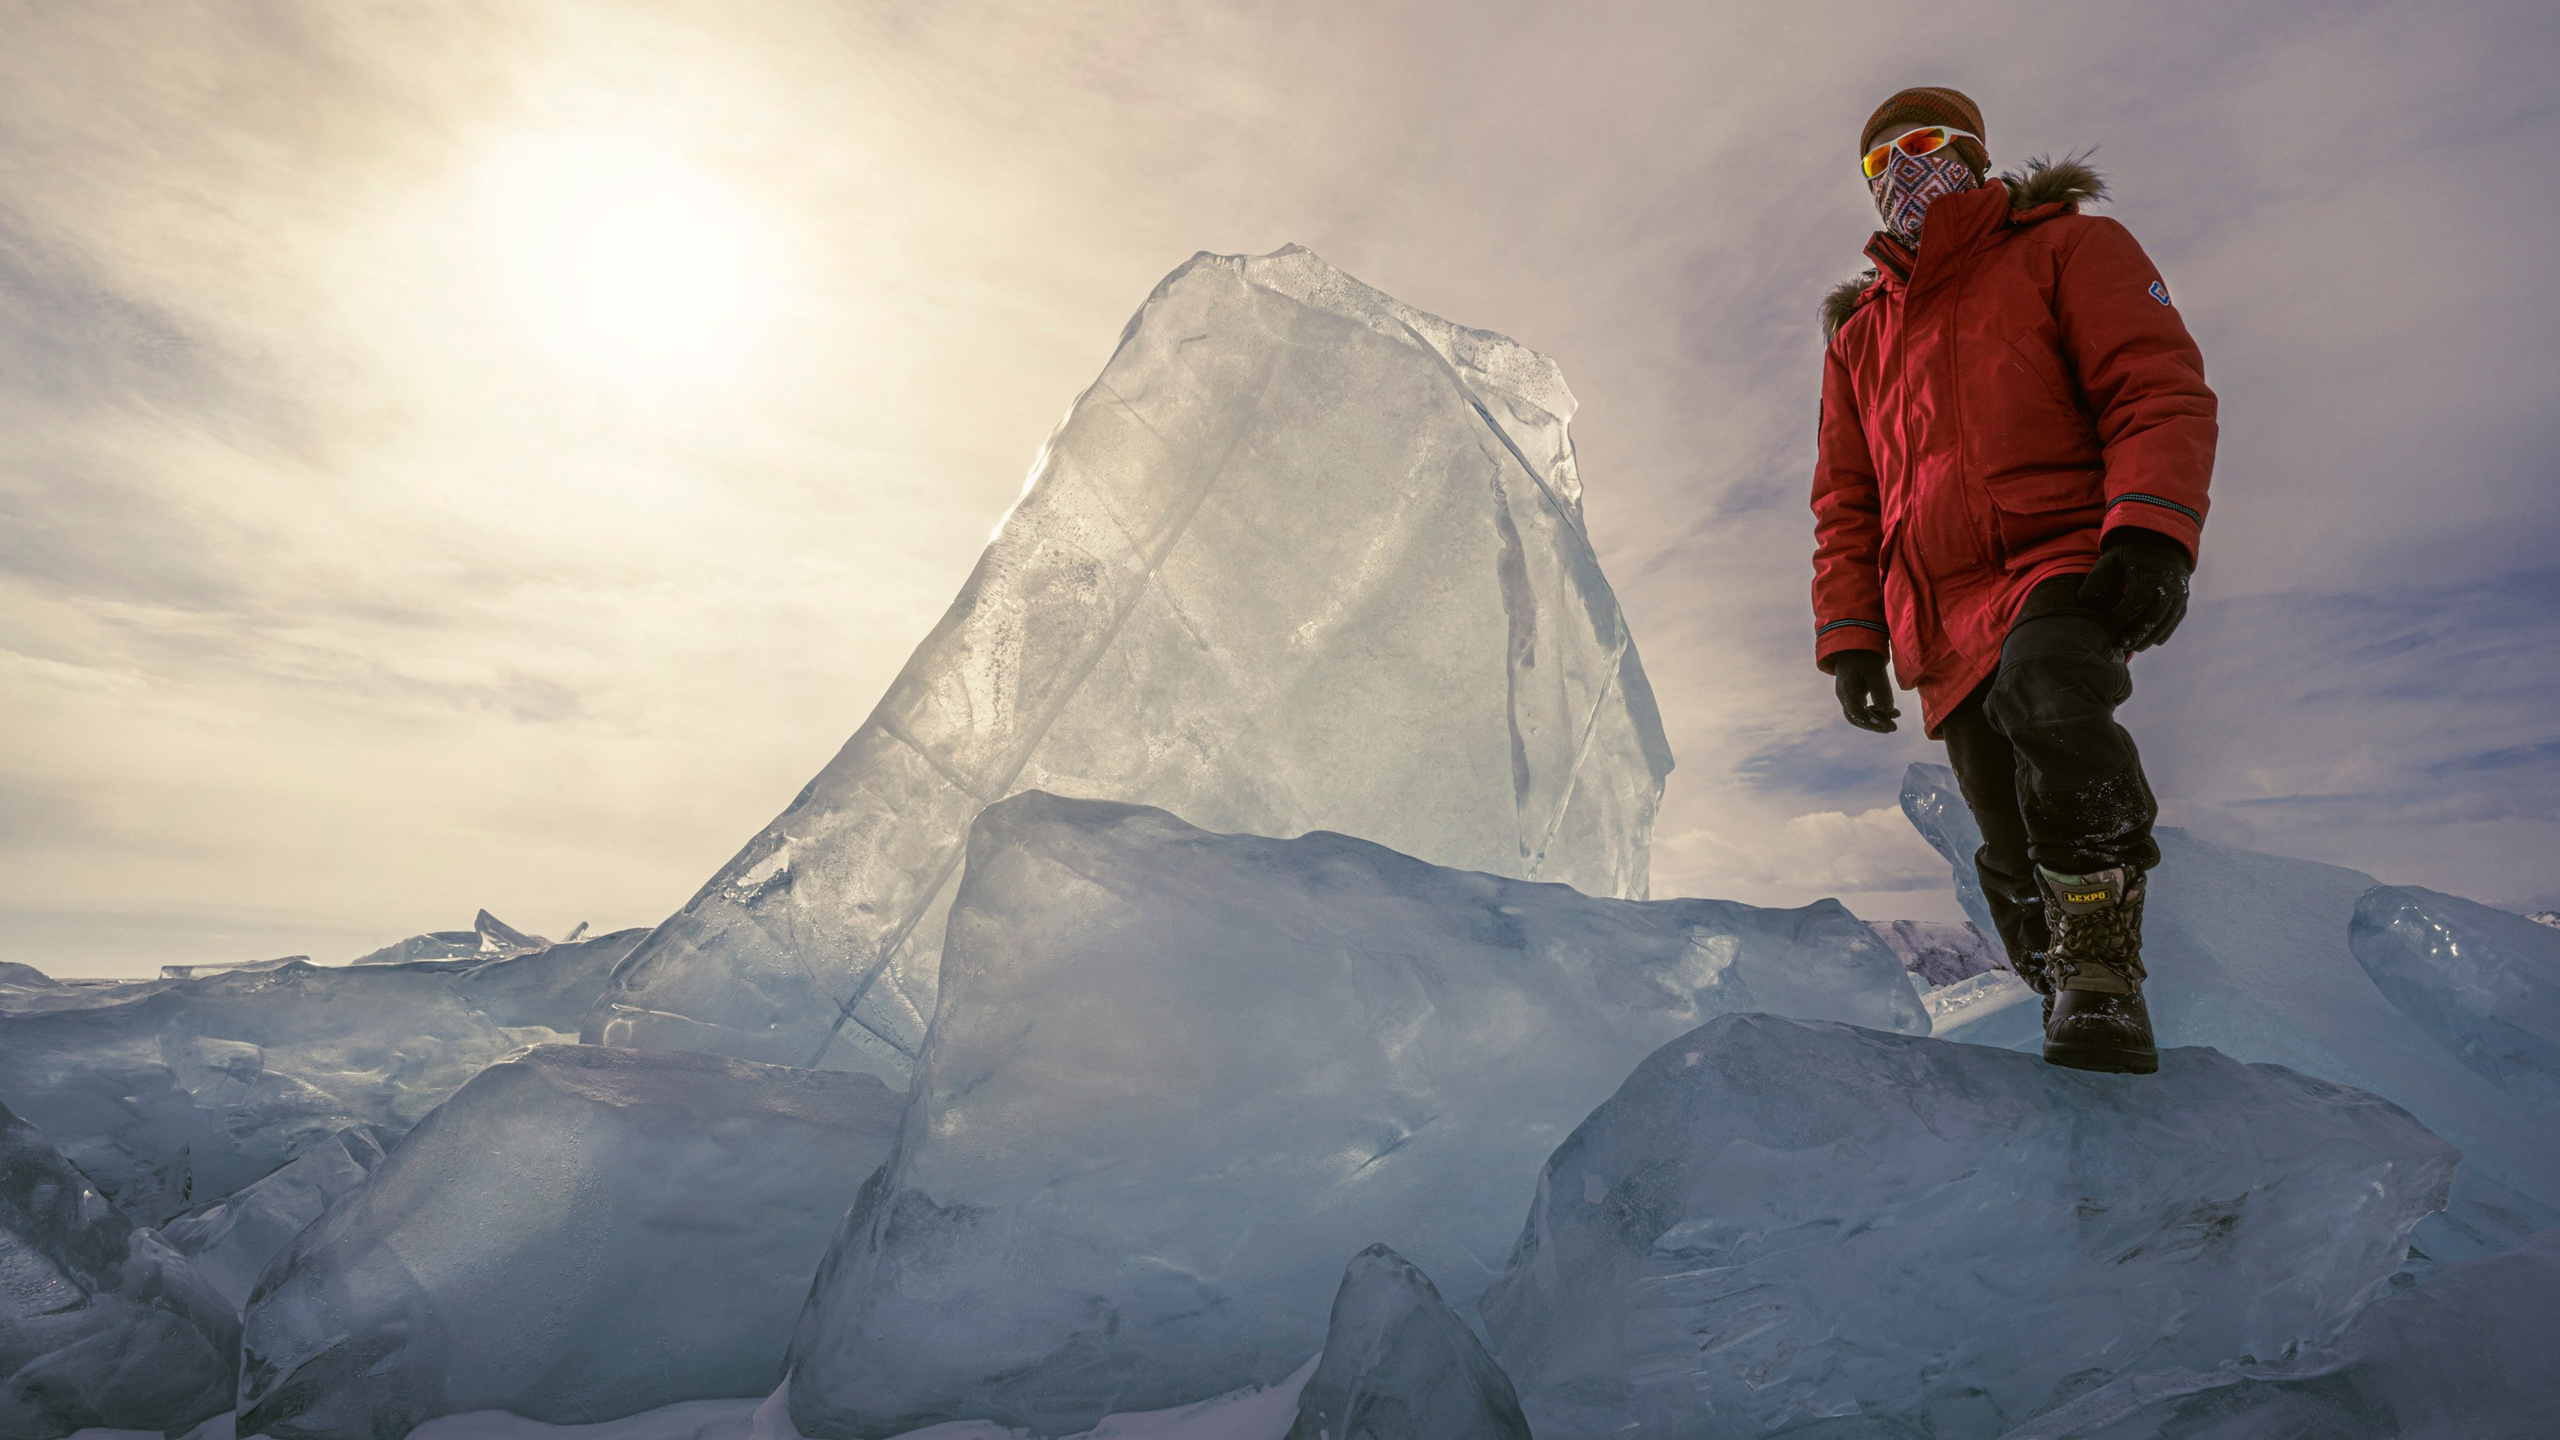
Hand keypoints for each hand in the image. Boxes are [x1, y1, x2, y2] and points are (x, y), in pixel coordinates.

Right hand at [1831, 649, 1899, 732]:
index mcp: (1848, 692)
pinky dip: (1875, 710)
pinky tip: (1888, 709)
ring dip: (1877, 717)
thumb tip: (1888, 710)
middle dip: (1876, 725)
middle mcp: (1844, 696)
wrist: (1854, 646)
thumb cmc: (1864, 657)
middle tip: (1893, 727)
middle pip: (1857, 718)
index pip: (1858, 715)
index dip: (1874, 724)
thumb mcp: (1876, 672)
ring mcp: (1847, 695)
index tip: (1889, 727)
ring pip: (1860, 714)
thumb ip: (1881, 691)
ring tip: (1896, 715)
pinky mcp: (1853, 693)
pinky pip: (1862, 707)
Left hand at [2077, 528, 2191, 652]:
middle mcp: (2167, 582)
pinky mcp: (2184, 595)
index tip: (2108, 624)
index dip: (2122, 616)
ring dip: (2152, 636)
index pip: (2135, 601)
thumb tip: (2083, 596)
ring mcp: (2178, 590)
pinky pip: (2177, 617)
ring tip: (2136, 647)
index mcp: (2147, 572)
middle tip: (2121, 644)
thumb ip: (2098, 576)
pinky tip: (2154, 642)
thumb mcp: (2112, 557)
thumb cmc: (2130, 551)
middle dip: (2137, 632)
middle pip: (2153, 614)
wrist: (2160, 539)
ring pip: (2167, 619)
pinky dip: (2167, 631)